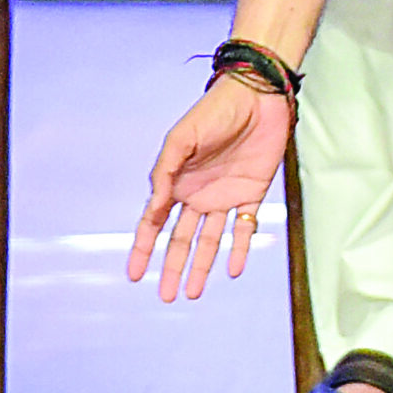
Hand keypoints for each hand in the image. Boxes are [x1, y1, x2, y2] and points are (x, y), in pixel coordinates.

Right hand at [131, 74, 291, 299]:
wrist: (258, 95)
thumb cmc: (216, 110)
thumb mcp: (181, 138)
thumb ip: (166, 172)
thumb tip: (154, 207)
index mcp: (177, 180)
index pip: (155, 221)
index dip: (144, 248)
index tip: (134, 274)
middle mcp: (198, 193)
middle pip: (182, 239)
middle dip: (173, 268)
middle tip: (167, 296)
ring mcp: (224, 195)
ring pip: (210, 240)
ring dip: (202, 266)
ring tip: (194, 293)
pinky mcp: (252, 193)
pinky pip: (245, 228)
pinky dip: (240, 249)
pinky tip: (234, 269)